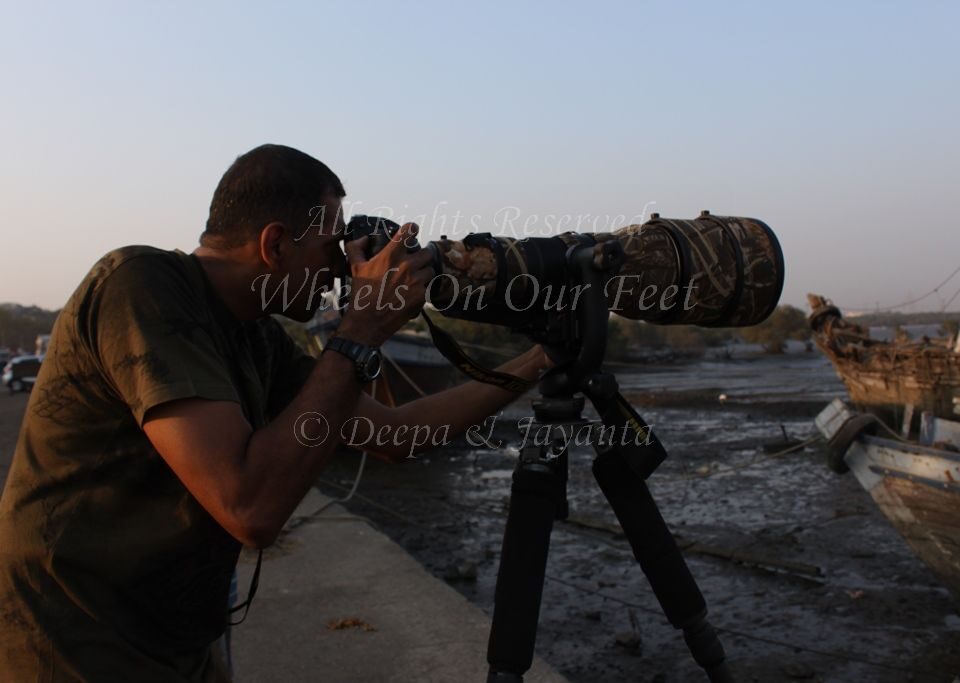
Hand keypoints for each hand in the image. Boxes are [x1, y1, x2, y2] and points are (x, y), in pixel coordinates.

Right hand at [339, 223, 434, 345]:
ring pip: (430, 270)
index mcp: (391, 255)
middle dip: (421, 256)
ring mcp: (416, 281)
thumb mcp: (355, 268)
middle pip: (427, 252)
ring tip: (413, 280)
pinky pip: (428, 287)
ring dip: (424, 273)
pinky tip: (411, 294)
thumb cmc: (361, 294)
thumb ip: (356, 248)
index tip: (412, 232)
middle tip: (414, 263)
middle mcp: (407, 266)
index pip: (410, 230)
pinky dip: (422, 290)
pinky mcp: (422, 296)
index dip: (412, 229)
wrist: (368, 322)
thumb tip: (362, 239)